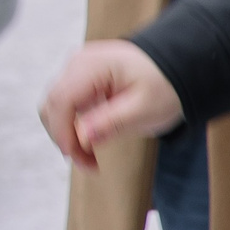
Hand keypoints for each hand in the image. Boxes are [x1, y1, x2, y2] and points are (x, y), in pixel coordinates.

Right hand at [40, 39, 183, 170]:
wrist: (176, 65)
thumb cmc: (164, 84)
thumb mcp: (145, 108)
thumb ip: (112, 122)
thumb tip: (82, 138)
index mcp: (91, 65)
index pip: (62, 100)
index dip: (62, 131)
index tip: (74, 157)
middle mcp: (77, 64)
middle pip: (53, 105)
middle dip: (64, 138)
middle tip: (88, 165)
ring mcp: (76, 71)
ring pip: (55, 107)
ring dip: (66, 135)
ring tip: (90, 158)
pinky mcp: (80, 80)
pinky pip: (66, 106)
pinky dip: (73, 127)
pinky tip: (90, 142)